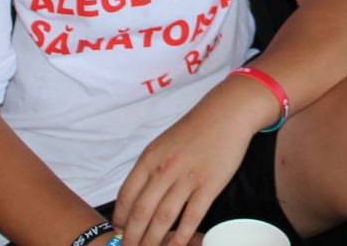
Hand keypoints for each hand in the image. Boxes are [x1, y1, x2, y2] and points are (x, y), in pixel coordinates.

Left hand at [114, 80, 270, 245]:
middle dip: (133, 237)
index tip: (119, 232)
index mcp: (150, 158)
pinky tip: (177, 245)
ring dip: (154, 240)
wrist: (227, 114)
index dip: (121, 218)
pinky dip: (182, 235)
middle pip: (142, 212)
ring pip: (164, 218)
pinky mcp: (210, 185)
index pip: (127, 196)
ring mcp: (187, 178)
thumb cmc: (195, 129)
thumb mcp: (163, 144)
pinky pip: (192, 216)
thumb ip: (150, 168)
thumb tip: (138, 197)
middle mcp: (165, 169)